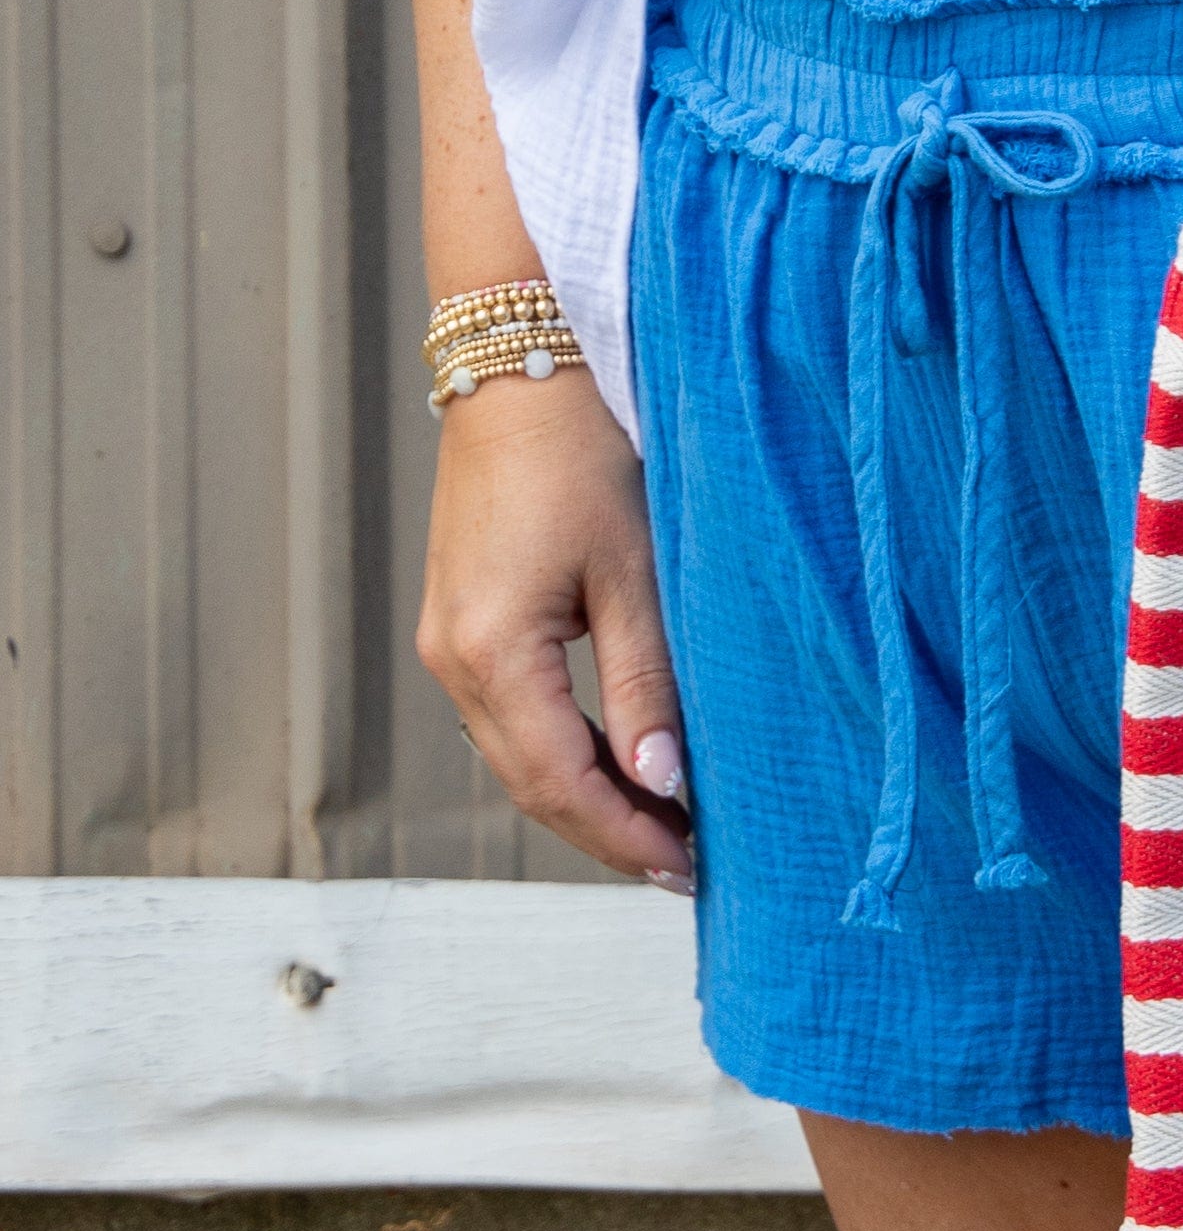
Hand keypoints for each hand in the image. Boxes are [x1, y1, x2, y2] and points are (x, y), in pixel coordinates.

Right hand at [417, 366, 695, 891]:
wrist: (522, 362)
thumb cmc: (582, 449)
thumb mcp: (635, 568)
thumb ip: (647, 681)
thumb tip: (664, 782)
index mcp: (490, 652)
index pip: (560, 783)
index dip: (623, 835)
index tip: (687, 868)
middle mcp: (451, 658)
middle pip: (530, 782)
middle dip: (606, 830)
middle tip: (684, 864)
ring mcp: (447, 640)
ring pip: (516, 754)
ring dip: (584, 795)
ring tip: (661, 825)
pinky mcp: (460, 619)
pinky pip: (508, 713)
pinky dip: (562, 748)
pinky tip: (616, 758)